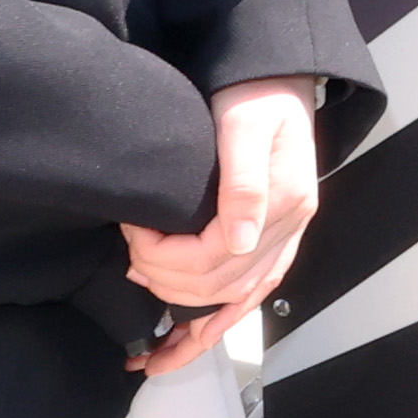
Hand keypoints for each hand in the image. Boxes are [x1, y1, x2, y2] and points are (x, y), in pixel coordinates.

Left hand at [123, 77, 321, 370]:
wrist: (277, 76)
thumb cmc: (256, 94)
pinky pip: (251, 296)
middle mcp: (289, 229)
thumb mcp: (244, 124)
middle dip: (165, 283)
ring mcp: (285, 238)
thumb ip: (243, 180)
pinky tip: (191, 341)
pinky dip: (220, 323)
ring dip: (189, 323)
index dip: (164, 254)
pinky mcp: (276, 239)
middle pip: (219, 285)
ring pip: (235, 302)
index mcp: (284, 203)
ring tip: (149, 327)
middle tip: (128, 262)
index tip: (132, 230)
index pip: (213, 256)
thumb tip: (238, 240)